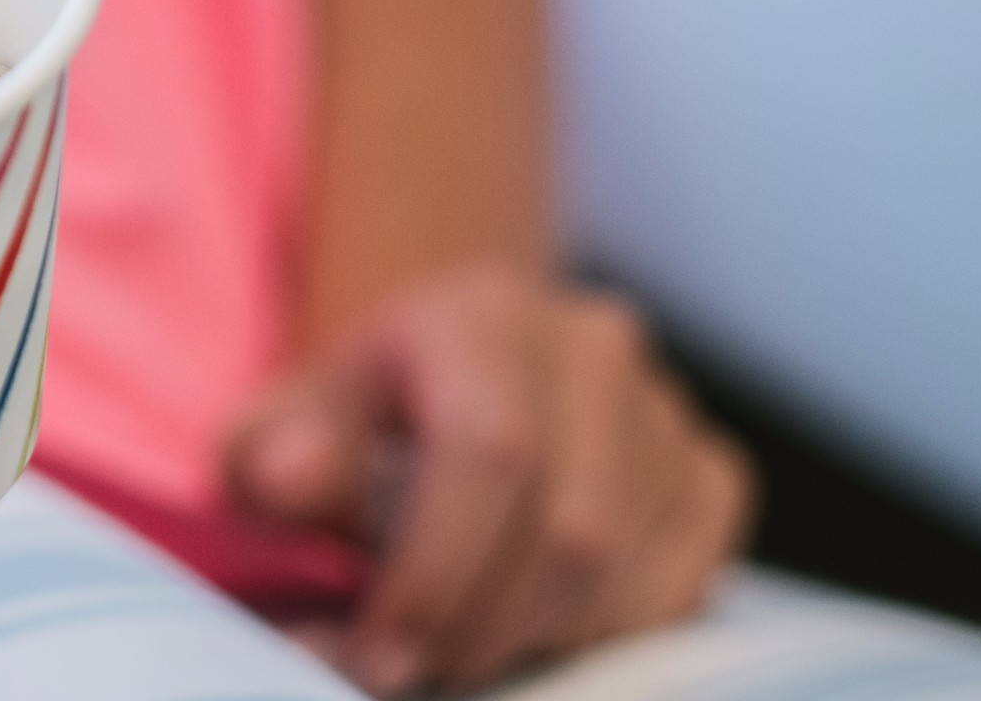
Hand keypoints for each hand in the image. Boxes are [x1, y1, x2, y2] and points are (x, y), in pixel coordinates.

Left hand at [223, 263, 752, 692]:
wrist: (433, 386)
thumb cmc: (352, 422)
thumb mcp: (282, 429)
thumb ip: (271, 456)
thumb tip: (293, 476)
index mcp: (478, 315)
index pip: (491, 452)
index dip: (437, 574)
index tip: (378, 654)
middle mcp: (590, 346)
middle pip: (569, 530)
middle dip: (479, 629)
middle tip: (408, 673)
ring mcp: (663, 410)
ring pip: (628, 574)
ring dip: (535, 645)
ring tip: (455, 654)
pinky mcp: (708, 474)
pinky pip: (682, 592)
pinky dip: (601, 641)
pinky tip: (527, 636)